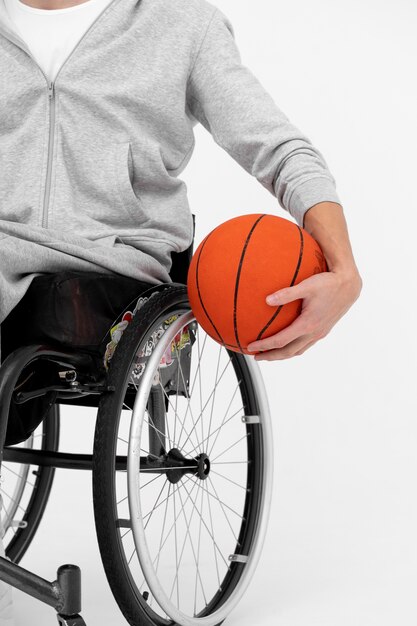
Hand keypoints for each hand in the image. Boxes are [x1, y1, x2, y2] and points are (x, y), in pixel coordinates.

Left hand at [246, 268, 361, 360]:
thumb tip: (267, 300)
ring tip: (268, 354)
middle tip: (256, 356)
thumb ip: (286, 293)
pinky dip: (293, 349)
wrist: (349, 286)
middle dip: (271, 356)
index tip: (251, 346)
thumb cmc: (328, 283)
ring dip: (282, 355)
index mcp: (307, 324)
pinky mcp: (323, 330)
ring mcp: (319, 333)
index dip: (264, 346)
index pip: (281, 341)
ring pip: (298, 351)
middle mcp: (314, 332)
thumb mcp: (306, 285)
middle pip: (288, 352)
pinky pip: (305, 345)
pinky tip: (286, 343)